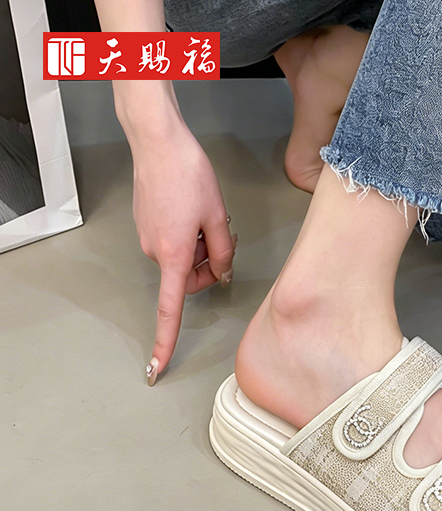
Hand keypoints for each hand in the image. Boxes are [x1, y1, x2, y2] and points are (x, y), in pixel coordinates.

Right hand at [129, 119, 235, 383]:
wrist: (157, 141)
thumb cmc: (187, 175)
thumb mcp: (218, 217)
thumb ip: (224, 252)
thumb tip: (222, 274)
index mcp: (173, 256)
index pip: (169, 310)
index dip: (165, 342)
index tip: (155, 368)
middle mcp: (155, 252)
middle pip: (190, 280)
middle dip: (210, 265)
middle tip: (223, 234)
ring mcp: (148, 239)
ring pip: (185, 260)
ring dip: (201, 247)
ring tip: (208, 216)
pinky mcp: (147, 225)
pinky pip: (175, 243)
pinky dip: (190, 235)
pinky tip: (194, 209)